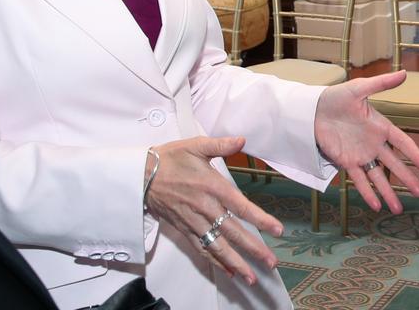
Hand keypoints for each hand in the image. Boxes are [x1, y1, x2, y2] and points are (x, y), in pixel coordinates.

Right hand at [145, 136, 283, 284]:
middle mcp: (205, 207)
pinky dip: (215, 262)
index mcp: (212, 186)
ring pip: (217, 246)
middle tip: (271, 262)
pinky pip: (201, 249)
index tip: (277, 230)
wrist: (140, 175)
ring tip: (251, 276)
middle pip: (233, 233)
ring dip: (236, 262)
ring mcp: (193, 221)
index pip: (241, 207)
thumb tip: (242, 140)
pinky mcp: (184, 229)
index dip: (261, 219)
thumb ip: (220, 145)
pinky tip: (227, 271)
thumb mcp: (195, 145)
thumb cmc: (169, 159)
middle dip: (253, 249)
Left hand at [313, 71, 418, 213]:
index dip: (413, 153)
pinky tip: (375, 205)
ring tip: (398, 208)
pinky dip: (367, 192)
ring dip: (388, 192)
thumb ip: (381, 83)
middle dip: (406, 179)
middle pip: (393, 164)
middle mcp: (373, 143)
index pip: (401, 142)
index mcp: (379, 126)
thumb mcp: (359, 89)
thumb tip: (403, 73)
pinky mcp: (345, 162)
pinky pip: (358, 180)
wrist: (311, 109)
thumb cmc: (336, 97)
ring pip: (378, 177)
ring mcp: (360, 154)